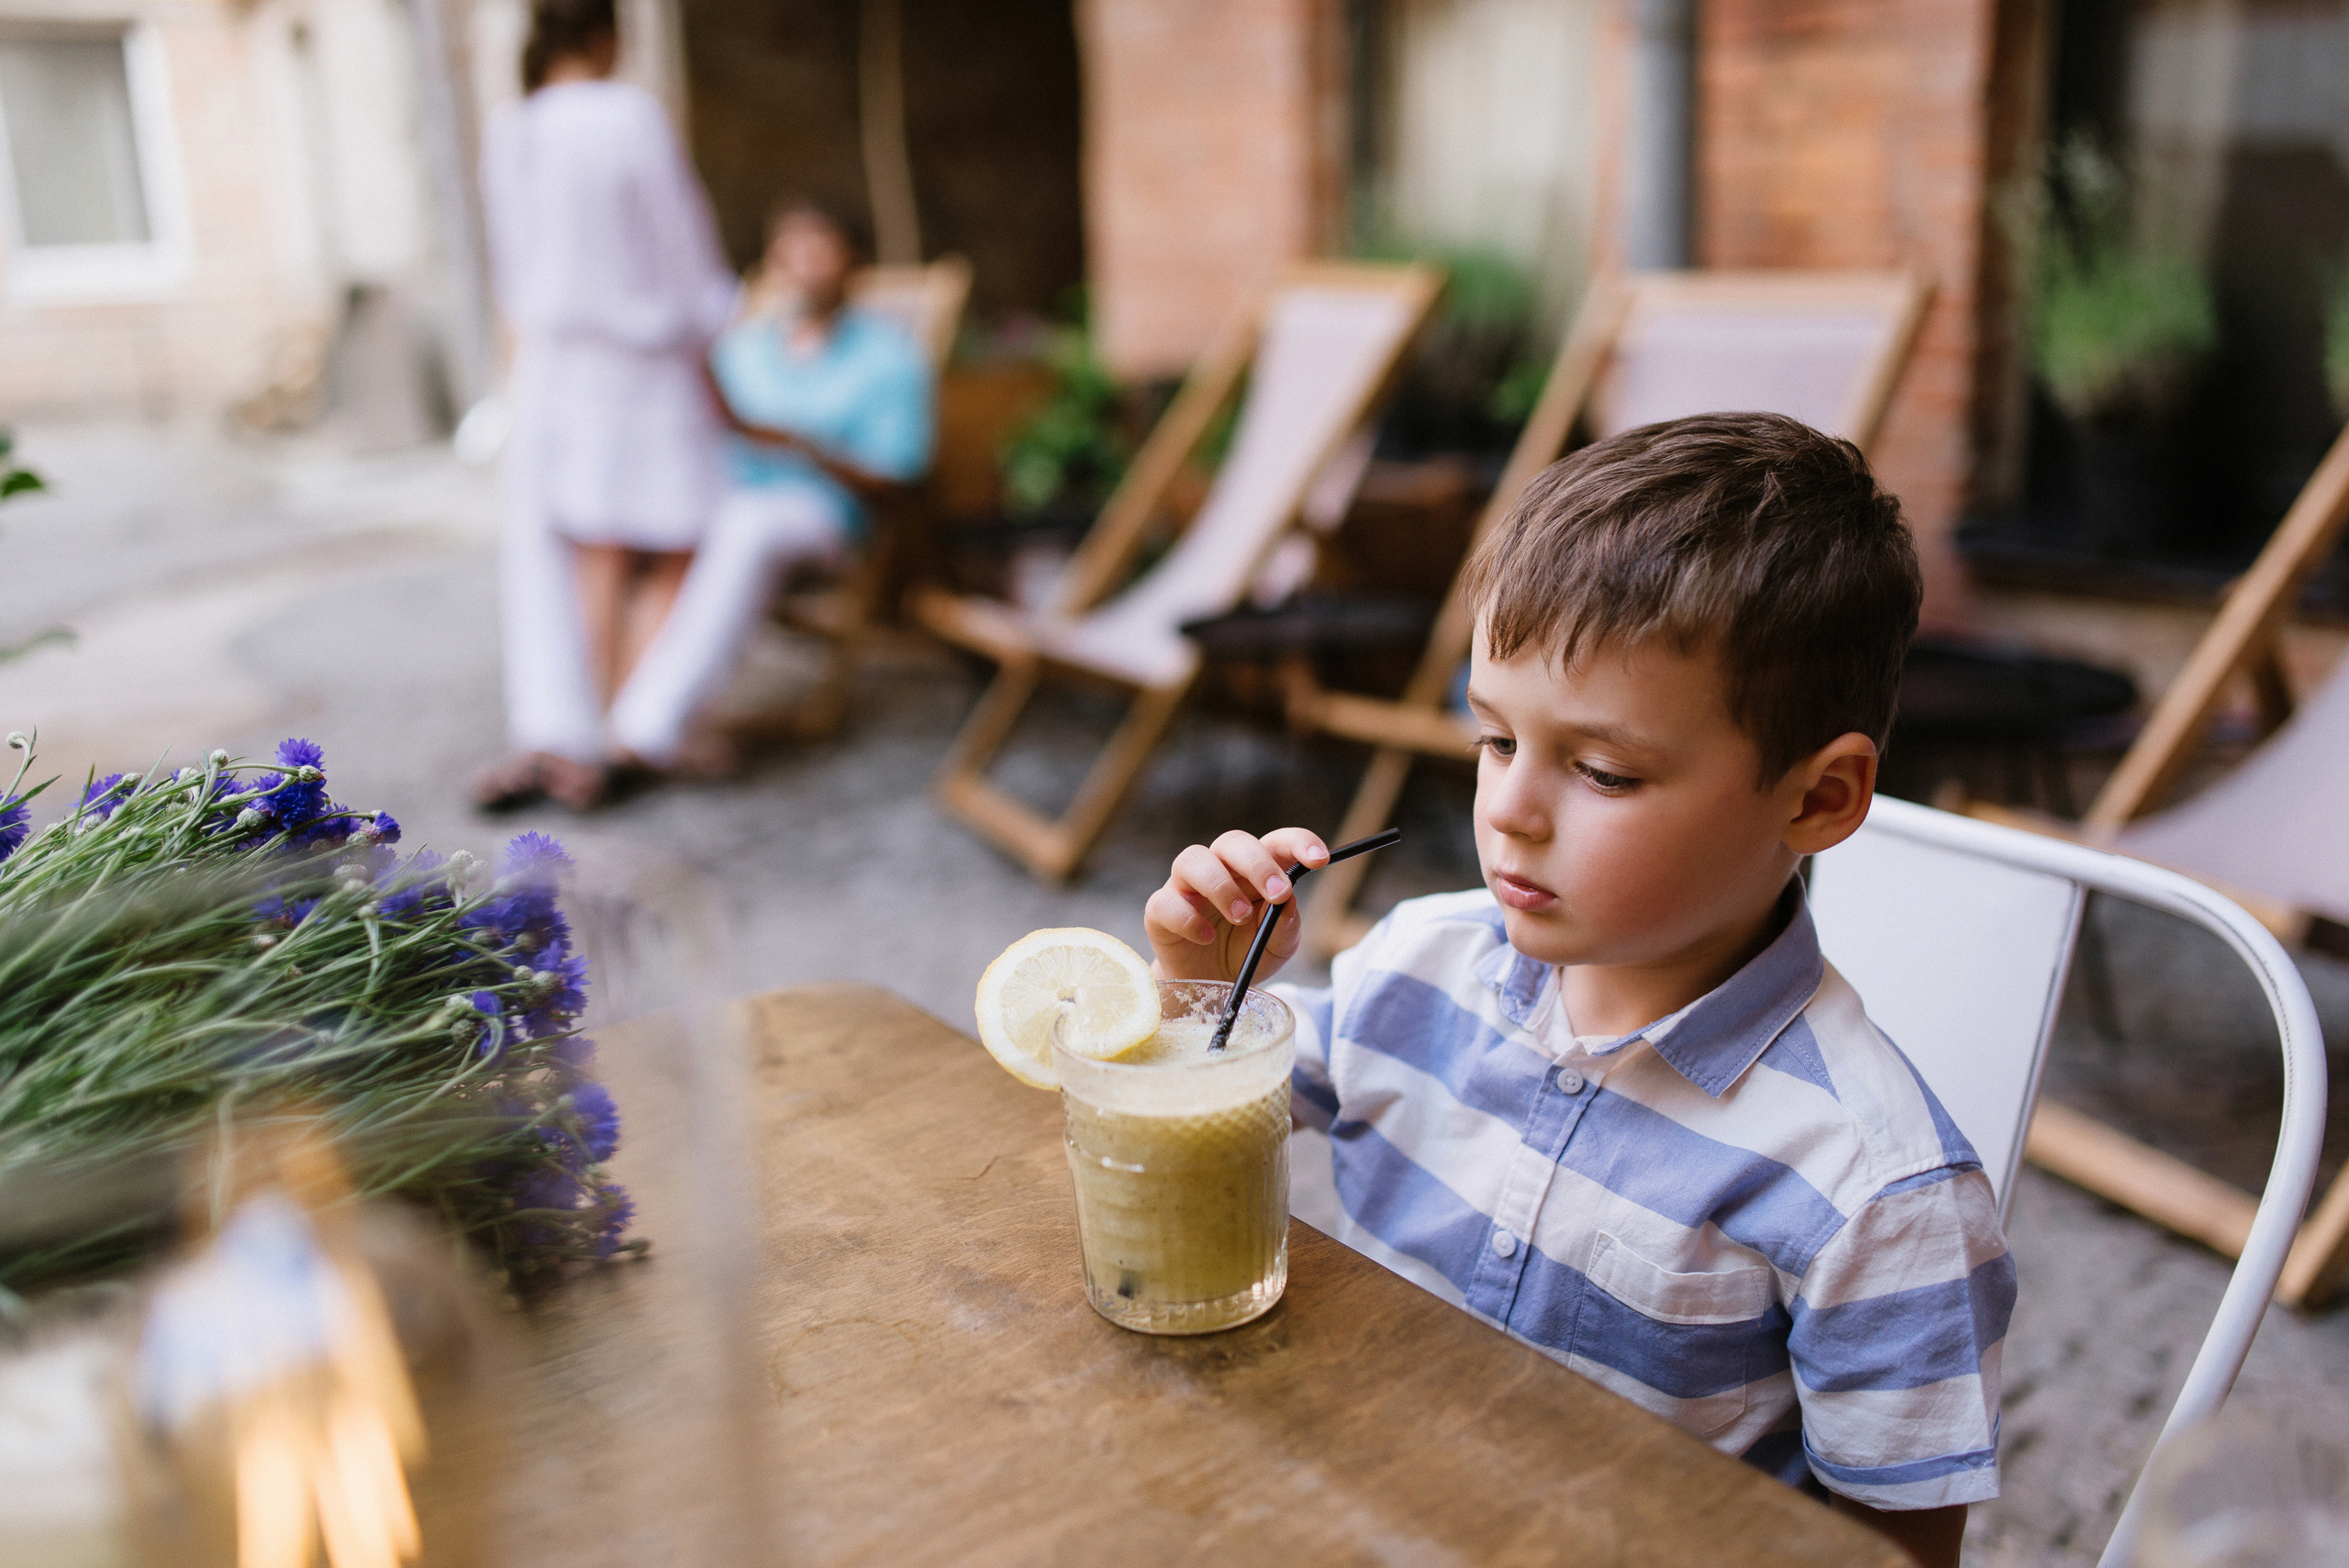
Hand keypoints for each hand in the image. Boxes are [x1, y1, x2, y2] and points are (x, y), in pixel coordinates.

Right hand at [1146, 828, 1328, 982]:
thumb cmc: (1245, 956)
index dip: (1298, 843)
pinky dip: (1187, 918)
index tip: (1319, 859)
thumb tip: (1288, 902)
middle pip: (1233, 842)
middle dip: (1258, 863)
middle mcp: (1220, 869)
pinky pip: (1166, 902)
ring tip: (1240, 916)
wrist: (1209, 990)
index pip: (1276, 843)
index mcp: (1256, 871)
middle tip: (1277, 892)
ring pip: (1194, 859)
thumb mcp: (1277, 948)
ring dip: (1221, 885)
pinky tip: (1205, 938)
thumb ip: (1286, 927)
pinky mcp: (1160, 911)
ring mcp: (1187, 887)